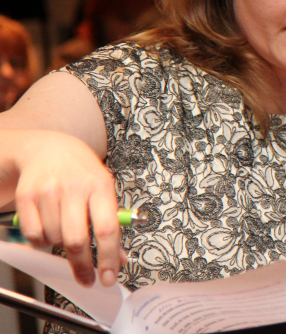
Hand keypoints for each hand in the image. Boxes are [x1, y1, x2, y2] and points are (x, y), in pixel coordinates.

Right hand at [12, 130, 120, 286]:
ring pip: (54, 240)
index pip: (107, 228)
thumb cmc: (82, 173)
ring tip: (65, 230)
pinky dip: (41, 240)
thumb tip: (118, 259)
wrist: (50, 149)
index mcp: (100, 186)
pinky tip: (48, 226)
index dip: (108, 257)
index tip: (108, 277)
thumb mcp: (104, 190)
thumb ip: (112, 224)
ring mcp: (48, 192)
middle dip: (82, 265)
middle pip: (76, 240)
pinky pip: (33, 236)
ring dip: (60, 246)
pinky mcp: (26, 197)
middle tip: (86, 277)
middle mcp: (74, 188)